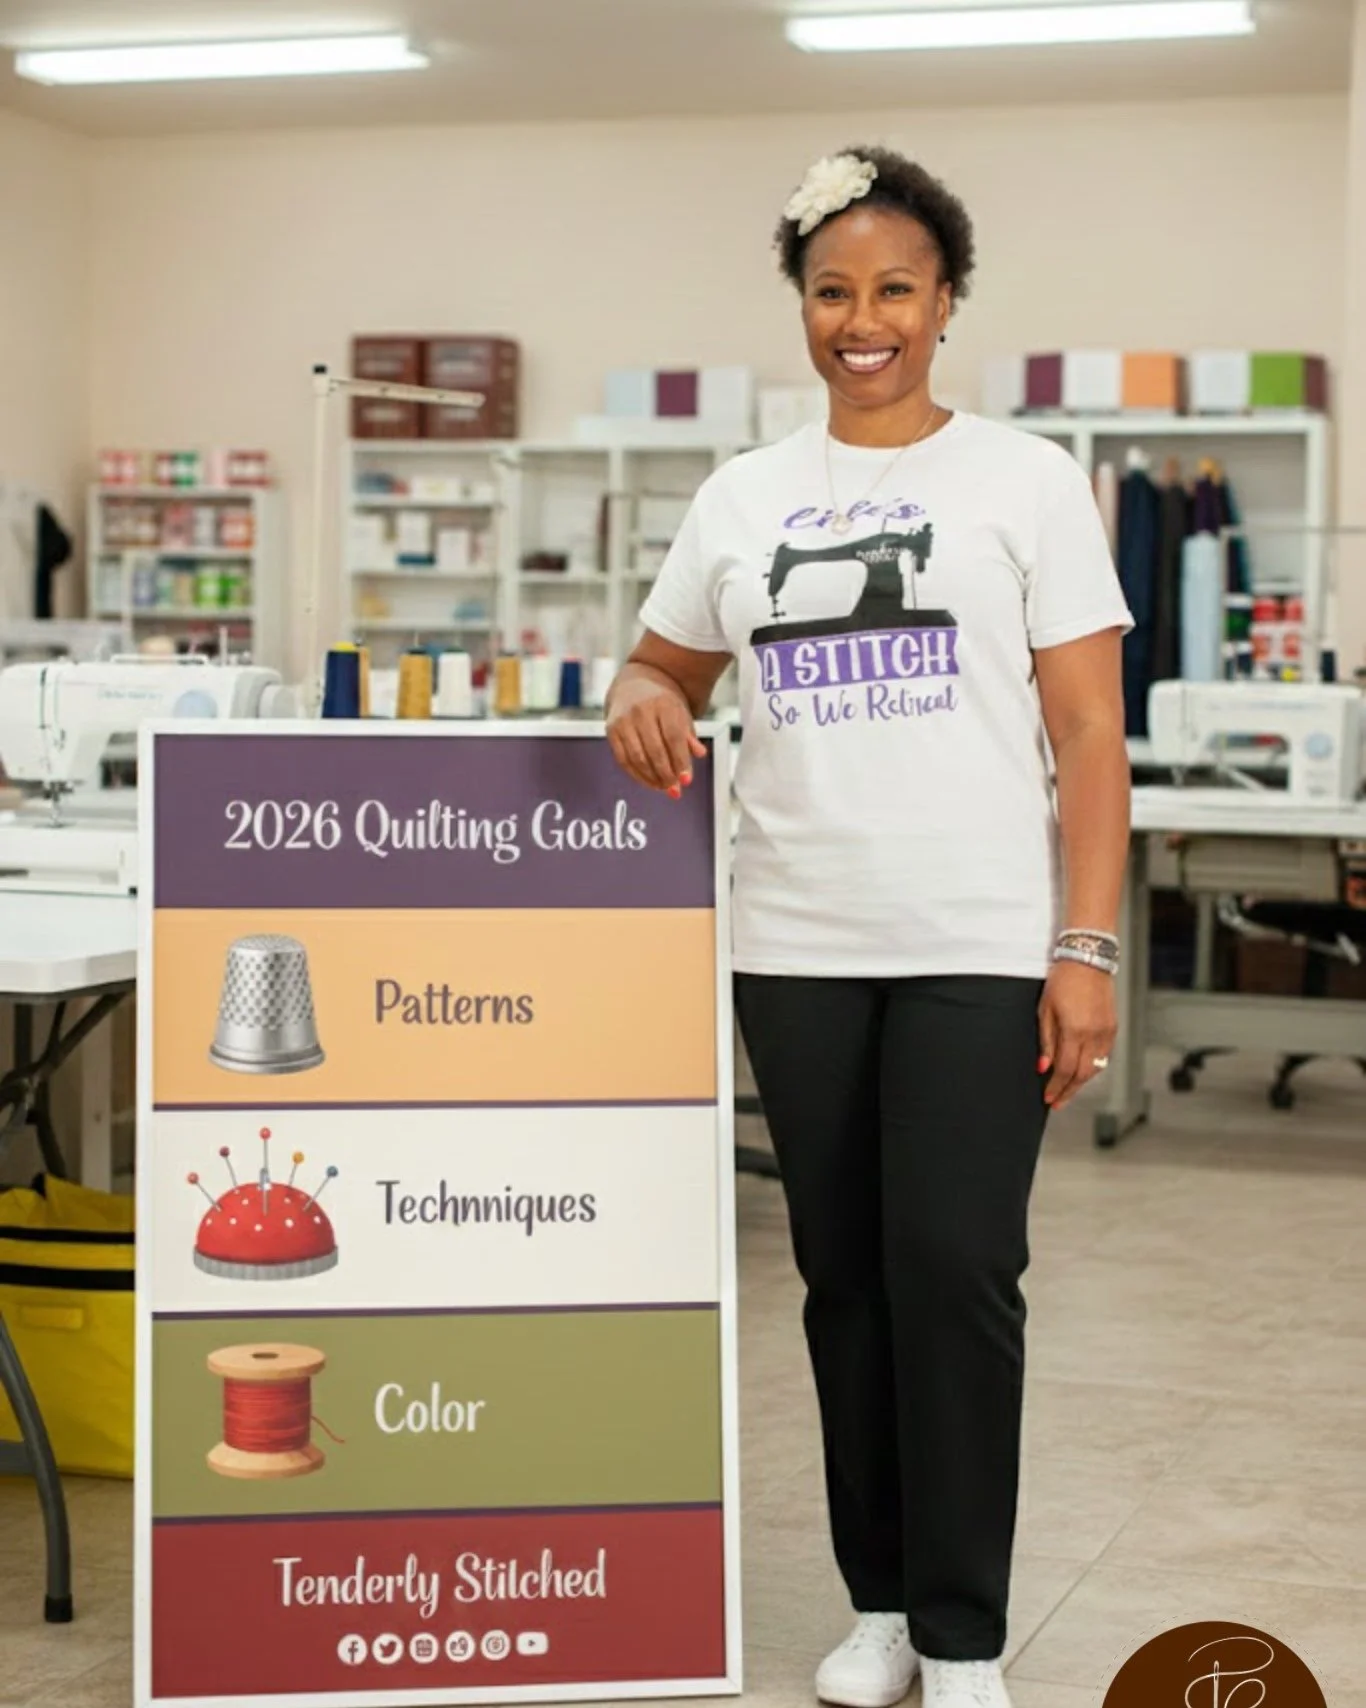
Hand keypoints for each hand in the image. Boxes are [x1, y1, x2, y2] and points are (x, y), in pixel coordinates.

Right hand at [606, 676, 706, 795]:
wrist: (634, 684)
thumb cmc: (663, 703)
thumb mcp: (681, 713)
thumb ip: (689, 735)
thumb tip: (699, 754)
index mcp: (663, 703)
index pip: (673, 736)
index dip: (680, 761)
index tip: (686, 780)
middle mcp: (641, 710)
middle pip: (655, 750)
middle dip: (666, 774)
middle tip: (675, 790)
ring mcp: (623, 720)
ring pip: (637, 757)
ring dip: (651, 778)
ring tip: (663, 788)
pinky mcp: (611, 730)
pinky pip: (623, 759)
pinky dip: (636, 775)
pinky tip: (649, 782)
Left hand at [1037, 960, 1116, 1109]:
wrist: (1087, 960)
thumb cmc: (1063, 980)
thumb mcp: (1045, 1010)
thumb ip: (1046, 1041)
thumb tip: (1043, 1066)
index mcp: (1075, 1031)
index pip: (1065, 1069)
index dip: (1056, 1087)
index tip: (1048, 1097)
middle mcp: (1094, 1035)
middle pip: (1083, 1075)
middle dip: (1069, 1091)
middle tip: (1057, 1101)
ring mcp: (1106, 1032)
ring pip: (1095, 1068)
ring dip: (1080, 1081)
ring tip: (1067, 1088)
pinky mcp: (1113, 1027)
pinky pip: (1103, 1056)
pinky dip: (1092, 1067)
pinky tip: (1082, 1069)